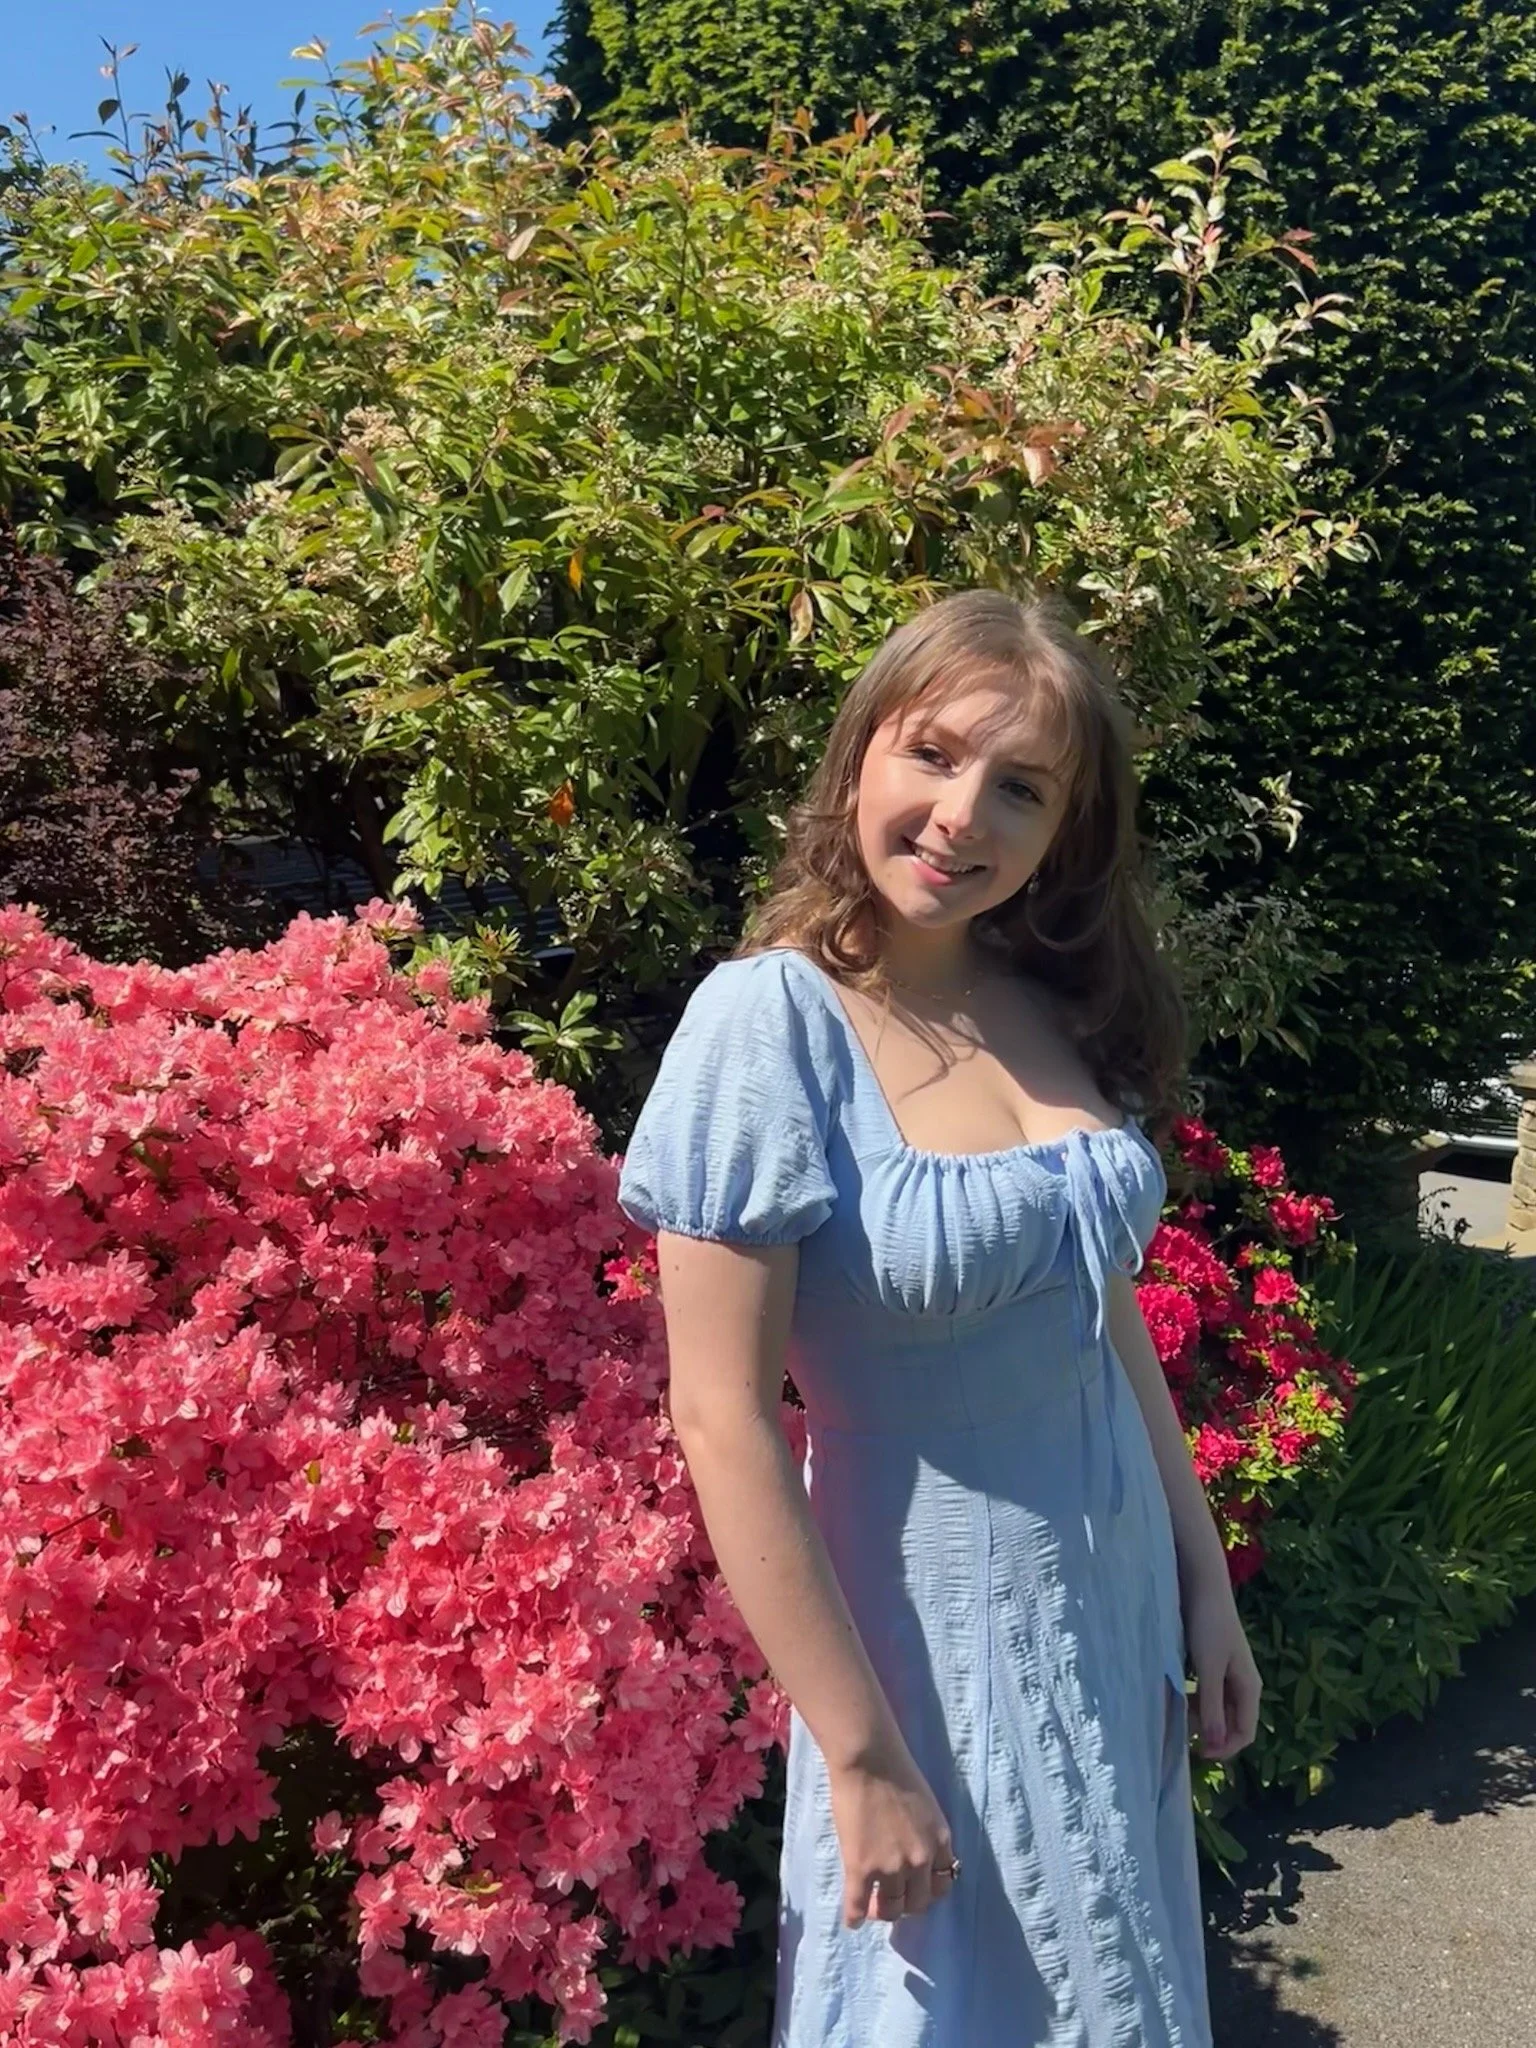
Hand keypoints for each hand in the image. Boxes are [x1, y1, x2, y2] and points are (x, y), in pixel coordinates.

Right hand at [826, 1743, 957, 1926]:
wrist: (868, 1759)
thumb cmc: (896, 1769)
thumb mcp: (927, 1805)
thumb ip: (925, 1833)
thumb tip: (914, 1850)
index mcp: (940, 1842)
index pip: (943, 1883)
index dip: (928, 1890)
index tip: (916, 1889)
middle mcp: (920, 1861)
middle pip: (917, 1903)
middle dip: (905, 1904)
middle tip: (892, 1899)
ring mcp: (891, 1868)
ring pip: (890, 1909)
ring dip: (881, 1911)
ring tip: (871, 1907)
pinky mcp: (861, 1869)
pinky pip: (857, 1906)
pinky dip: (855, 1917)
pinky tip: (853, 1921)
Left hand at [1182, 1566, 1262, 1761]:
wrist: (1202, 1586)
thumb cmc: (1208, 1626)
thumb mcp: (1208, 1669)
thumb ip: (1211, 1706)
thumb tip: (1216, 1743)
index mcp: (1249, 1687)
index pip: (1246, 1733)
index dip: (1225, 1748)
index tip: (1198, 1753)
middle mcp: (1243, 1683)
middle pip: (1232, 1722)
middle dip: (1211, 1733)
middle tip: (1182, 1733)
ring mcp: (1228, 1672)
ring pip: (1217, 1708)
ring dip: (1200, 1717)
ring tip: (1175, 1713)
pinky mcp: (1214, 1662)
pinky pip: (1207, 1692)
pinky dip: (1194, 1699)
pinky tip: (1176, 1694)